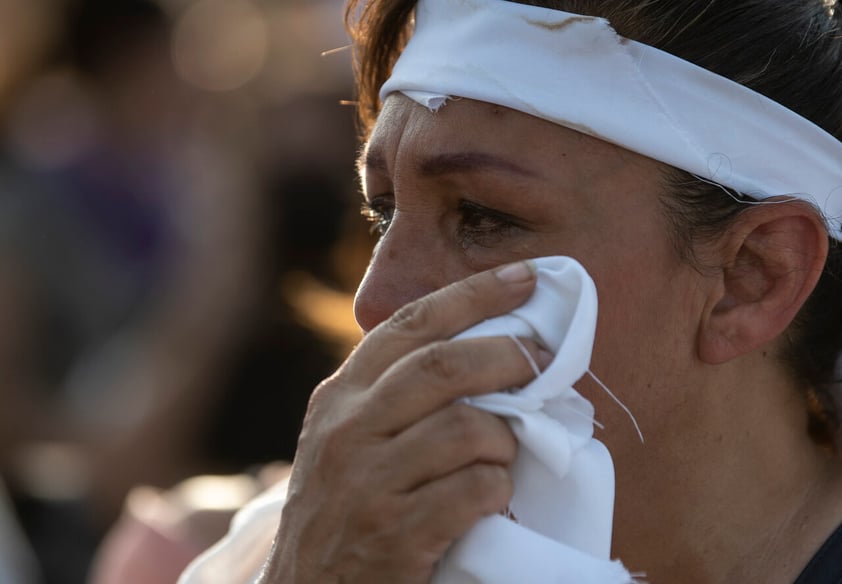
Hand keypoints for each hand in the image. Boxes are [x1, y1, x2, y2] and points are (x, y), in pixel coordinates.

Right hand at [260, 261, 550, 583]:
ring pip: (466, 429)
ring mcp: (367, 484)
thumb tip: (480, 355)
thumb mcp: (345, 442)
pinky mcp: (394, 535)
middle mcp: (346, 430)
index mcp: (339, 397)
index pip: (409, 326)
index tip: (524, 278)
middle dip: (507, 355)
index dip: (473, 296)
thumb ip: (391, 399)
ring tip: (507, 454)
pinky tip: (492, 498)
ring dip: (505, 439)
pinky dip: (497, 489)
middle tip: (546, 361)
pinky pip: (473, 491)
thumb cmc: (343, 509)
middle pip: (443, 367)